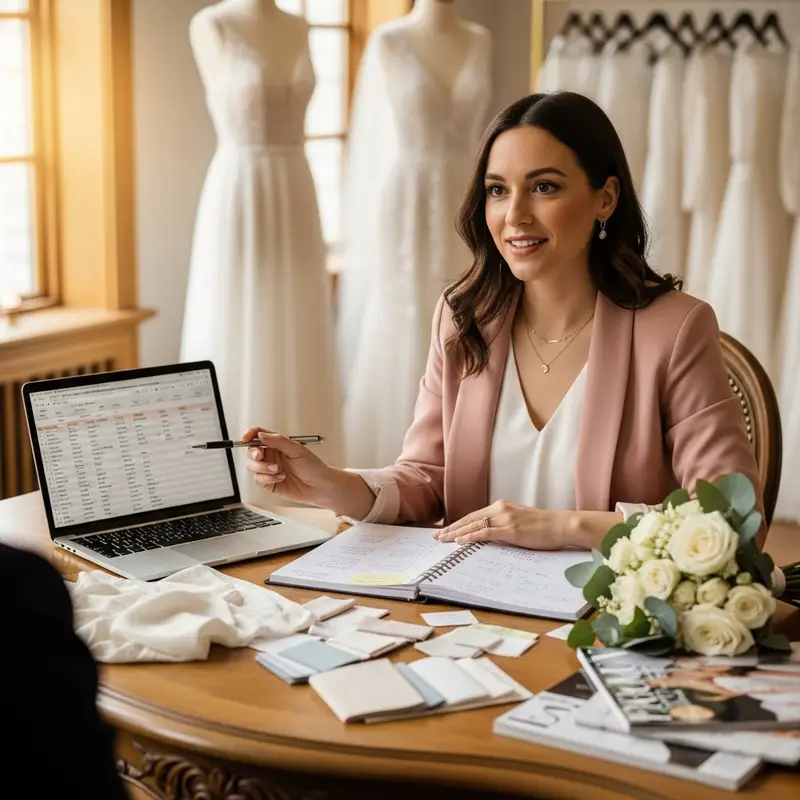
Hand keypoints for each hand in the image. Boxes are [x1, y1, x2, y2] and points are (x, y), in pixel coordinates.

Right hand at [241, 427, 336, 505]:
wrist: (320, 486)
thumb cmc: (313, 466)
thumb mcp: (297, 449)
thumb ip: (278, 441)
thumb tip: (261, 435)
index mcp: (277, 444)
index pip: (258, 435)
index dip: (250, 435)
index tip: (246, 438)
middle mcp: (271, 456)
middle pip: (251, 451)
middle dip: (253, 453)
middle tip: (261, 456)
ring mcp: (269, 470)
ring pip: (252, 466)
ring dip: (263, 468)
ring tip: (278, 470)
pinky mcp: (269, 483)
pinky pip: (258, 480)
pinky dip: (267, 479)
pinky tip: (280, 478)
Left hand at [433, 501, 566, 548]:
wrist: (560, 525)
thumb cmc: (543, 526)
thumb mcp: (520, 520)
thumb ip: (504, 523)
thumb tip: (490, 534)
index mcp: (502, 506)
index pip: (474, 515)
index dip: (458, 523)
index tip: (445, 530)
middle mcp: (500, 509)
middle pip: (469, 518)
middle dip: (451, 528)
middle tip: (436, 536)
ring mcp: (505, 518)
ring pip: (474, 525)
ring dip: (456, 533)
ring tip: (442, 540)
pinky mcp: (510, 529)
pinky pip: (485, 532)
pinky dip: (470, 536)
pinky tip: (459, 541)